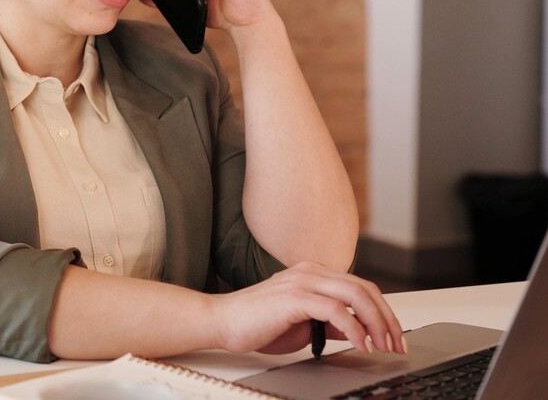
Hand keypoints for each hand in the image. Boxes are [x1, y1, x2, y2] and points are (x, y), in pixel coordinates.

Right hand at [212, 262, 405, 355]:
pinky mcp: (294, 298)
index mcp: (312, 274)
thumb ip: (329, 322)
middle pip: (364, 288)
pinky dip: (354, 329)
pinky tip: (360, 344)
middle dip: (387, 318)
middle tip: (396, 343)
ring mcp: (302, 282)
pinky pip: (336, 310)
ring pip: (356, 295)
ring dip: (376, 323)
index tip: (392, 336)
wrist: (221, 322)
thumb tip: (355, 331)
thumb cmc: (255, 323)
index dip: (382, 311)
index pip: (360, 287)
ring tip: (383, 345)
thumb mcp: (302, 323)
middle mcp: (309, 272)